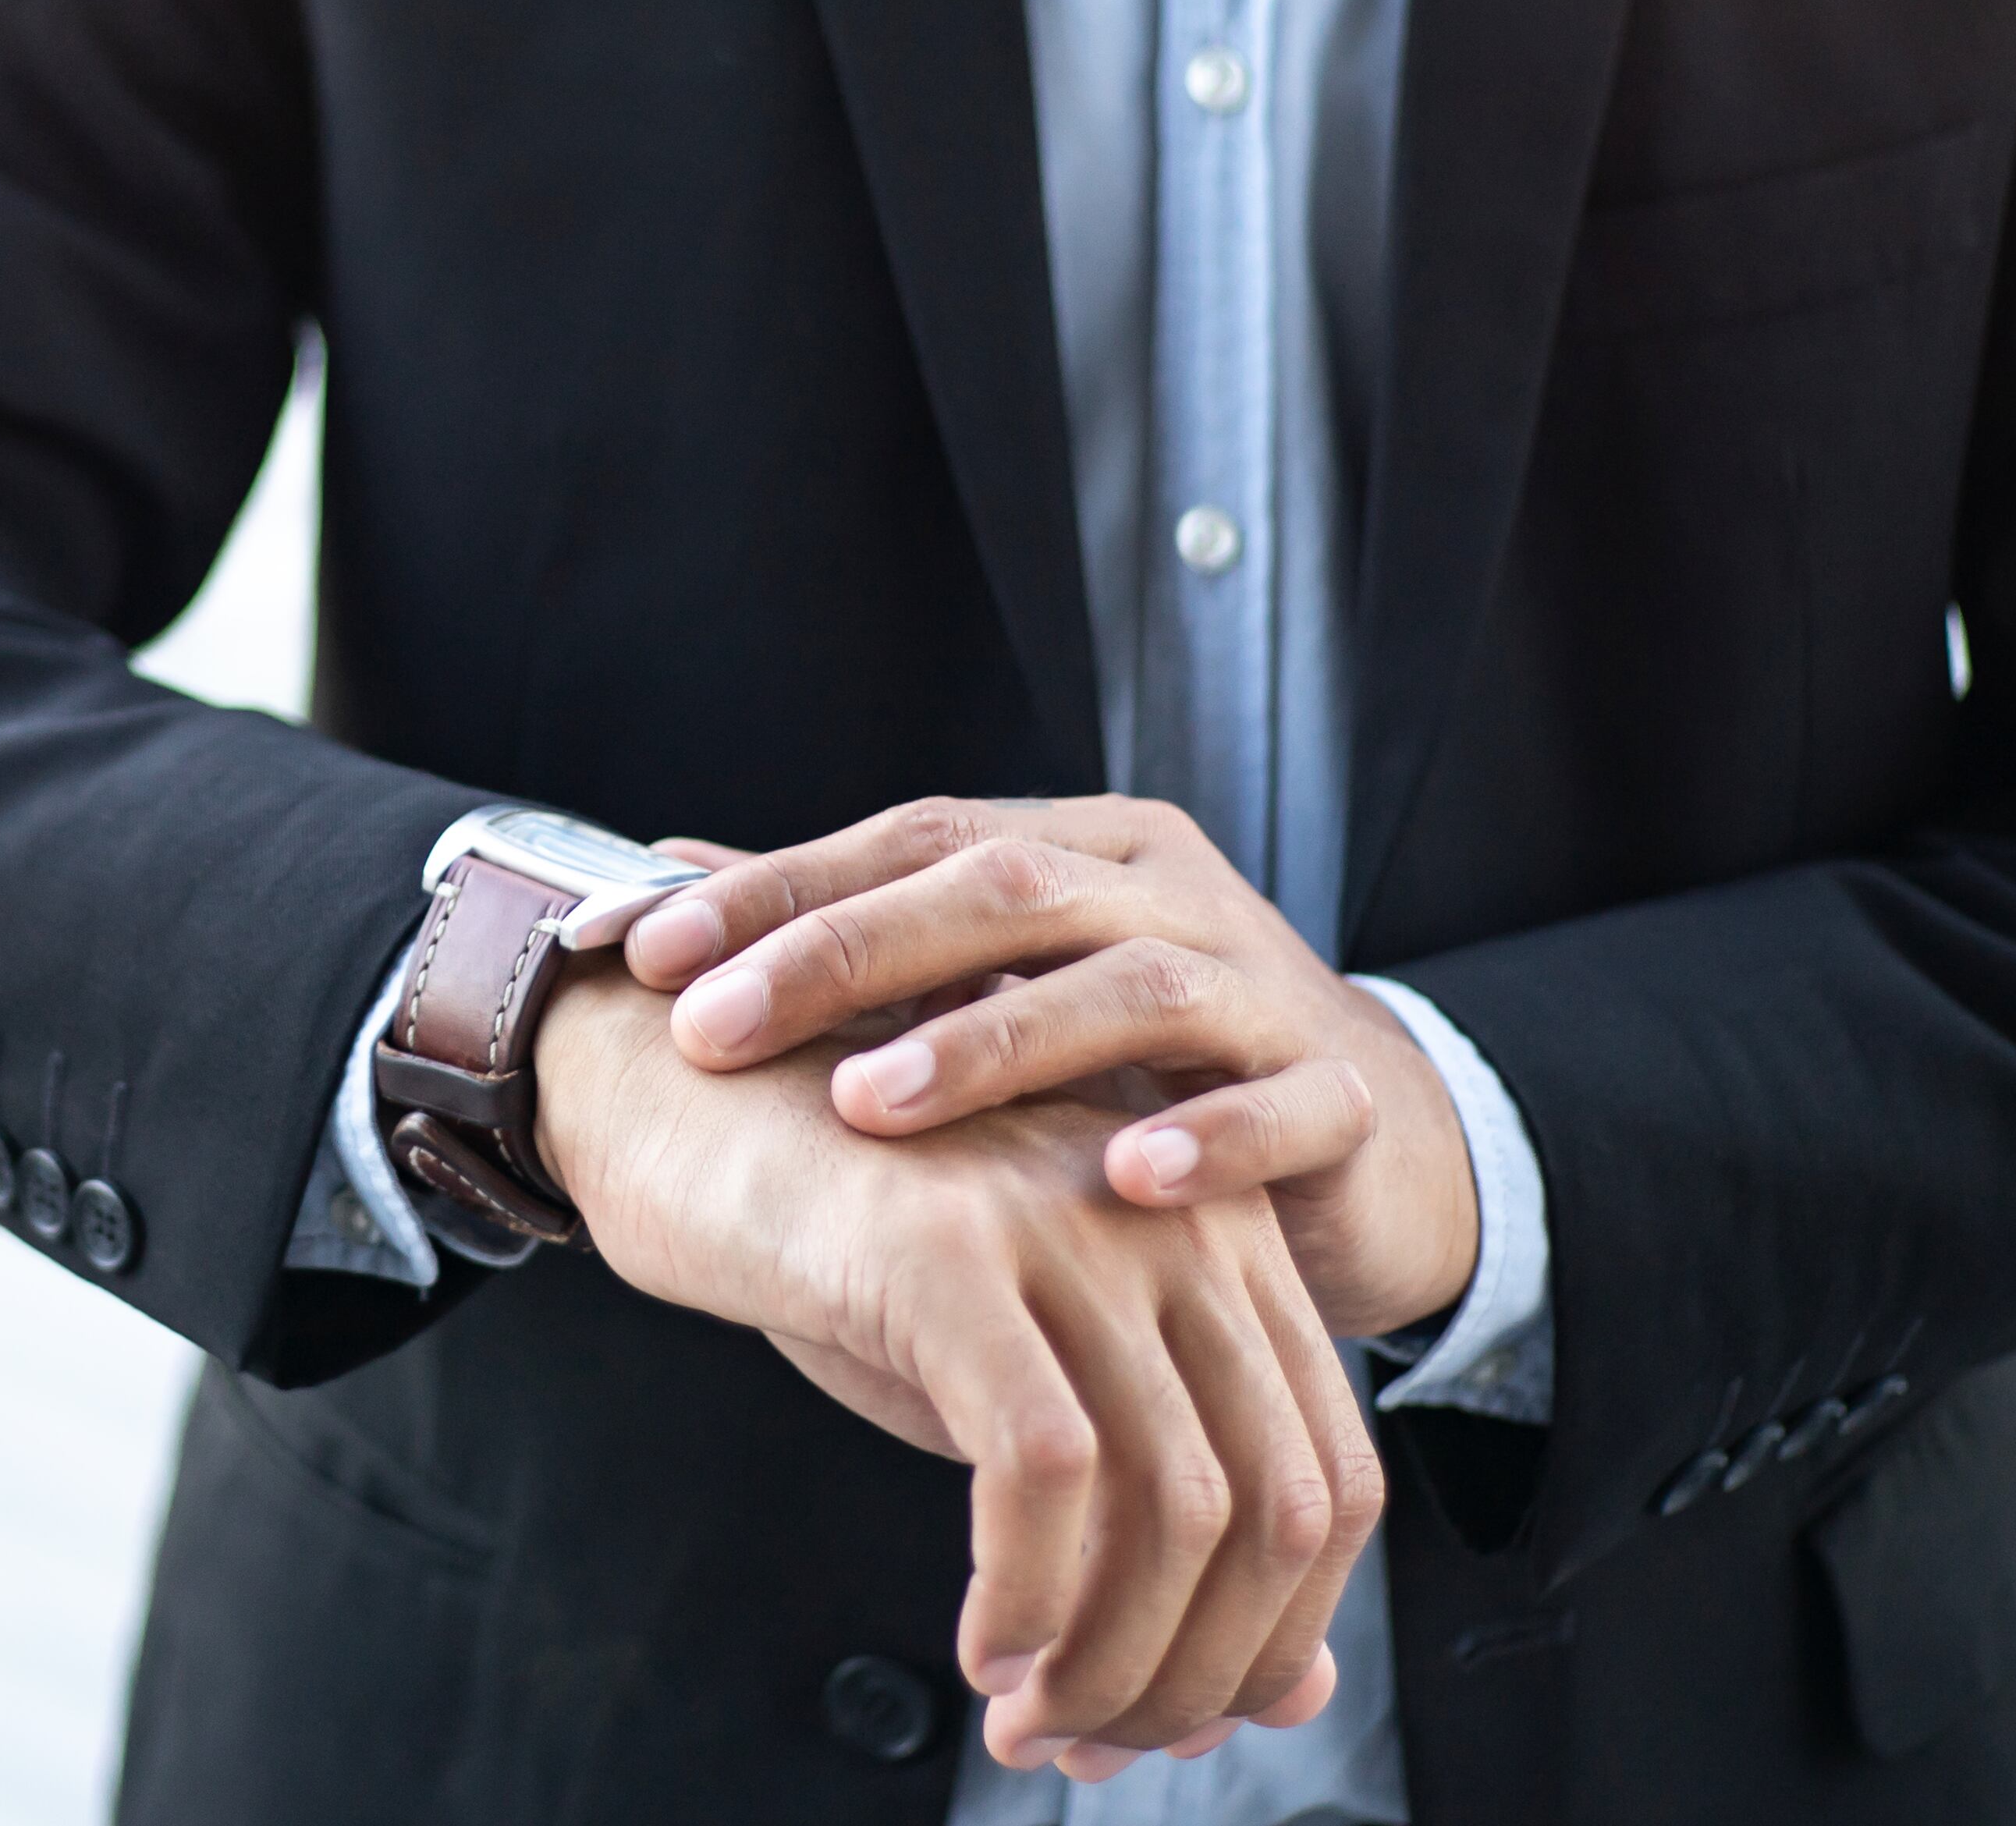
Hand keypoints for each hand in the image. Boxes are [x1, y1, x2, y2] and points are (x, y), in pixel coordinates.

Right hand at [530, 965, 1380, 1774]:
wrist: (672, 1096)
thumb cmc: (845, 1248)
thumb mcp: (1027, 1384)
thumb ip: (1160, 1516)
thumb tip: (1301, 1697)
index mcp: (1223, 1239)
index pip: (1330, 1481)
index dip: (1270, 1641)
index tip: (1167, 1720)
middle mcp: (1176, 1216)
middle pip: (1273, 1506)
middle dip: (1197, 1674)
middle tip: (1088, 1743)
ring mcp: (1067, 1222)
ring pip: (1173, 1503)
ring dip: (1109, 1661)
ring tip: (1027, 1715)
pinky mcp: (951, 1249)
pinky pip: (1043, 1466)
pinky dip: (1028, 1592)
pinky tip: (982, 1644)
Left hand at [621, 799, 1476, 1338]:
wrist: (1366, 1144)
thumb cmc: (1137, 1065)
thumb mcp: (993, 984)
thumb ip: (848, 933)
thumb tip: (661, 874)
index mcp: (1077, 848)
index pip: (912, 838)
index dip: (779, 888)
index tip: (648, 952)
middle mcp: (1165, 891)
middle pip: (1000, 888)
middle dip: (844, 955)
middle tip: (716, 1025)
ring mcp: (1262, 986)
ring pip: (1128, 985)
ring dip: (990, 1042)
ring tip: (866, 1104)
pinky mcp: (1343, 1095)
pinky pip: (1281, 1106)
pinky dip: (1208, 1138)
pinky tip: (1126, 1177)